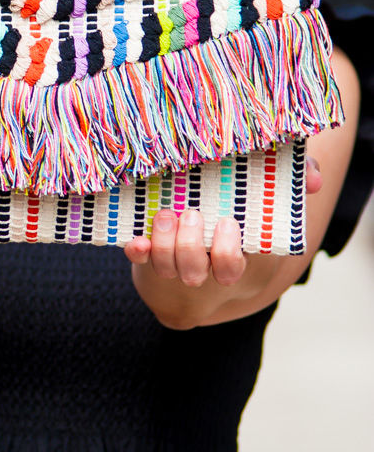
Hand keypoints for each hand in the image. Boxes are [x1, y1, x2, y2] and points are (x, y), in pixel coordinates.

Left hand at [124, 155, 322, 287]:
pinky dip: (138, 251)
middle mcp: (202, 268)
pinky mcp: (148, 256)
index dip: (226, 253)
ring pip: (166, 268)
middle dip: (189, 247)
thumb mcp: (268, 202)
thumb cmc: (240, 213)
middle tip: (193, 215)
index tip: (227, 223)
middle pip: (194, 272)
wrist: (203, 234)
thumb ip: (294, 185)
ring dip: (165, 244)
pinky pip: (140, 261)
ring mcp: (173, 265)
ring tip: (168, 214)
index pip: (231, 269)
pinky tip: (137, 239)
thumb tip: (313, 179)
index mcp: (233, 258)